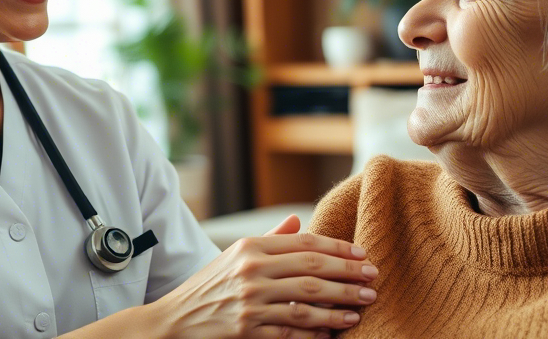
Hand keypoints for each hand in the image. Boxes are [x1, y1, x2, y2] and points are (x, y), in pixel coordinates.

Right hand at [148, 214, 377, 337]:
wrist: (175, 320)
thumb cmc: (211, 285)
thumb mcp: (235, 254)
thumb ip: (270, 239)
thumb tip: (297, 220)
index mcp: (251, 248)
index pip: (304, 244)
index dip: (338, 249)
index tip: (362, 255)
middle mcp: (251, 272)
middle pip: (312, 271)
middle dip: (348, 275)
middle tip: (372, 280)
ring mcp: (250, 304)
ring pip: (308, 303)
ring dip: (340, 307)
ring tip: (361, 307)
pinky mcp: (249, 332)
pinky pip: (292, 332)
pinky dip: (315, 333)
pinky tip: (333, 333)